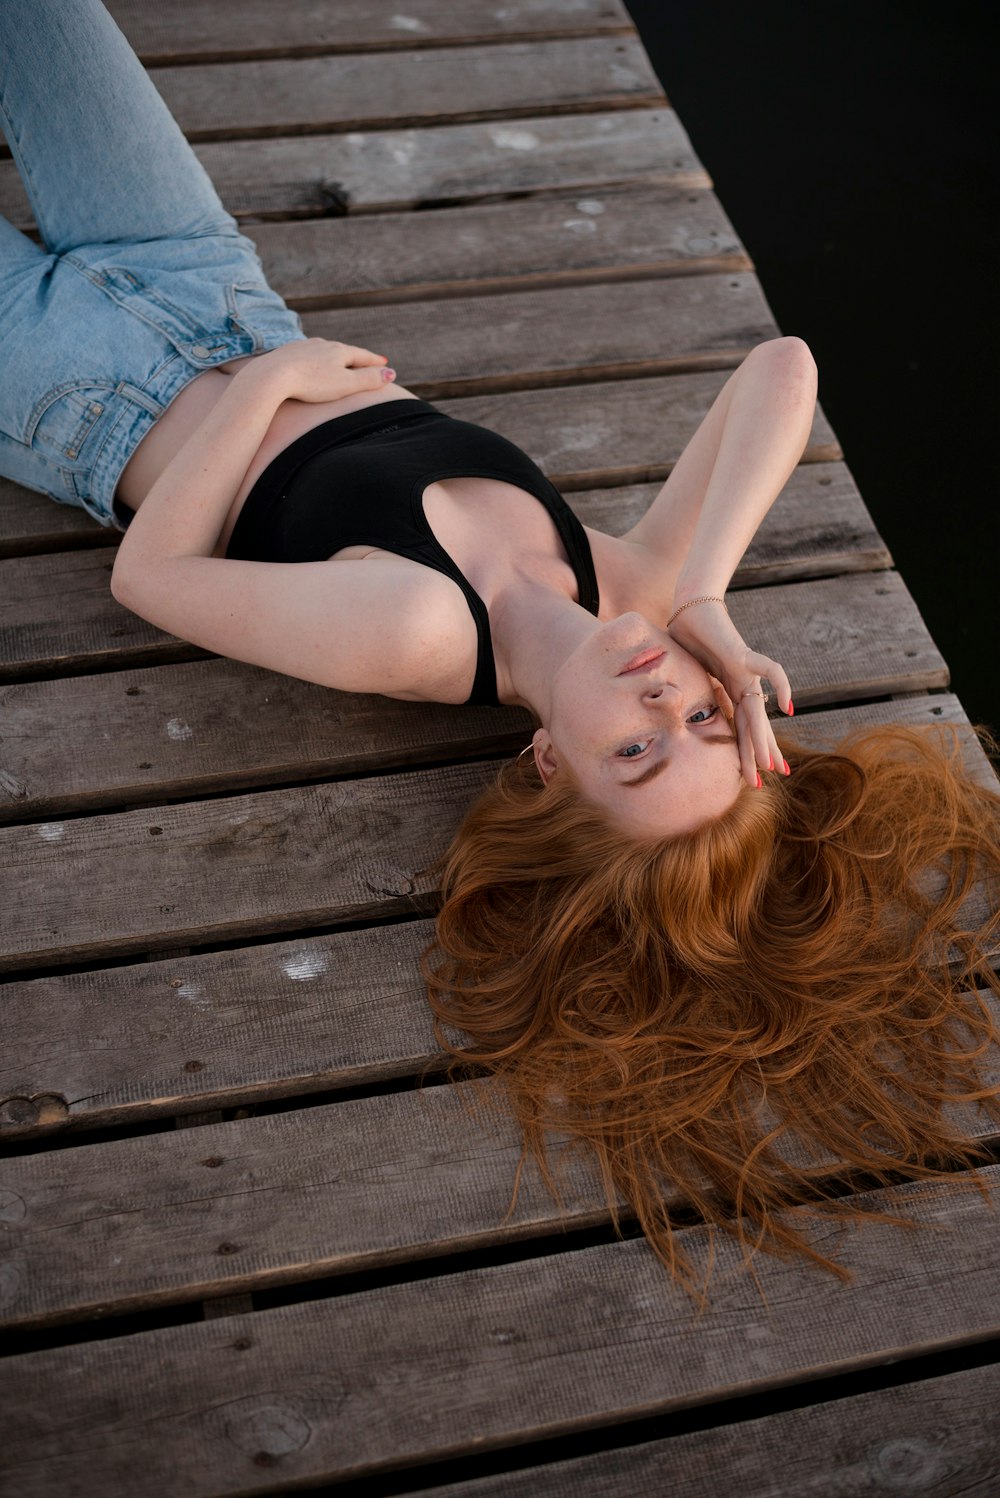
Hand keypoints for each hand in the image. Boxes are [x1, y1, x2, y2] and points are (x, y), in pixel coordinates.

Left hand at [252, 338, 394, 403]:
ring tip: (339, 360)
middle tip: (365, 360)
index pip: (362, 356)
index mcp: (339, 351)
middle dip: (356, 357)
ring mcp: (303, 347)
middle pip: (344, 351)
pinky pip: (306, 355)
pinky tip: (310, 362)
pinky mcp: (286, 353)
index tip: (384, 363)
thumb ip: (368, 380)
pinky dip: (315, 359)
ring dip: (334, 356)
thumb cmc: (311, 384)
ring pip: (323, 351)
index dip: (374, 362)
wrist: (272, 376)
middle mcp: (322, 344)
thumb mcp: (346, 385)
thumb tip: (391, 373)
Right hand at [666, 600, 791, 788]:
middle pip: (752, 726)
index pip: (740, 726)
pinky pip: (769, 670)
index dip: (744, 750)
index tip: (749, 776)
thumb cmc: (684, 634)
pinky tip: (789, 707)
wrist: (689, 605)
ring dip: (763, 739)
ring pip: (759, 711)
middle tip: (763, 782)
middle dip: (757, 755)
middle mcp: (740, 684)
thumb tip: (657, 708)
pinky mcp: (742, 655)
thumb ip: (679, 693)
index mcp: (728, 690)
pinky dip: (781, 686)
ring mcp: (743, 671)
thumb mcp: (682, 674)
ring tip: (771, 764)